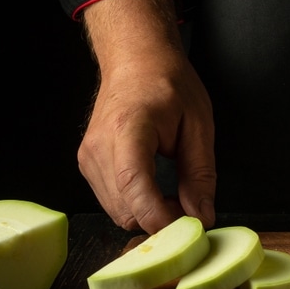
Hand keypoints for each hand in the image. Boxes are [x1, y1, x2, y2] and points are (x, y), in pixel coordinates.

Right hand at [78, 0, 215, 233]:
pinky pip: (112, 201)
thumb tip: (202, 216)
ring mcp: (88, 157)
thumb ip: (201, 174)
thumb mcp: (198, 126)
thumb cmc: (168, 84)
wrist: (136, 61)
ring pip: (117, 211)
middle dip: (161, 220)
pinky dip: (137, 206)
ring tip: (177, 196)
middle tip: (192, 208)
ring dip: (149, 215)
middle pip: (125, 208)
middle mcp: (98, 147)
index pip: (134, 186)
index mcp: (128, 129)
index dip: (160, 217)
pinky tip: (157, 191)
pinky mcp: (87, 165)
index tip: (189, 227)